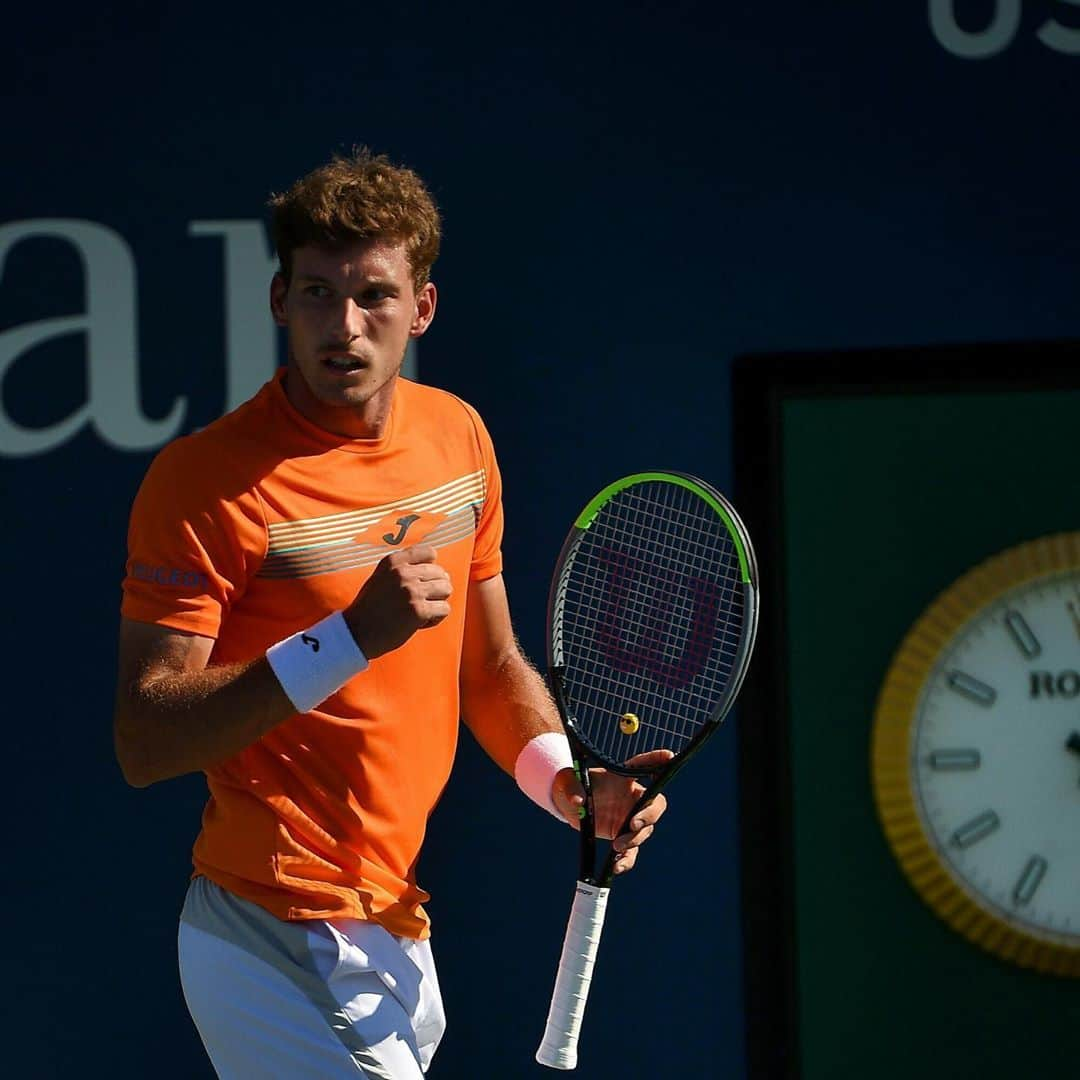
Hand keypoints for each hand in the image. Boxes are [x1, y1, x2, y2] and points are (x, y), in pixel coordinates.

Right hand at [344, 545, 451, 659]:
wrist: (356, 633)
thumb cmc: (370, 607)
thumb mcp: (381, 577)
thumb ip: (404, 568)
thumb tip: (437, 570)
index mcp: (393, 561)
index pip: (429, 552)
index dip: (431, 568)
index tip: (422, 581)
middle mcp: (403, 572)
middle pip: (441, 573)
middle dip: (435, 589)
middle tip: (420, 602)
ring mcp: (412, 591)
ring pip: (446, 589)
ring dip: (438, 602)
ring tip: (421, 611)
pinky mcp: (419, 610)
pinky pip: (444, 609)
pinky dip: (435, 618)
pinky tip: (420, 623)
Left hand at [551, 749, 673, 874]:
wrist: (568, 805)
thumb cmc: (572, 785)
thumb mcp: (568, 783)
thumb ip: (573, 789)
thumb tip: (578, 800)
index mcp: (622, 777)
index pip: (643, 765)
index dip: (656, 760)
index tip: (669, 755)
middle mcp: (632, 796)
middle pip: (655, 805)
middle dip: (649, 815)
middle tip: (633, 825)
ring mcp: (630, 817)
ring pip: (646, 831)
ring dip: (635, 840)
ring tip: (617, 846)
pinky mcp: (623, 836)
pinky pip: (632, 852)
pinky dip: (627, 861)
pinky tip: (617, 866)